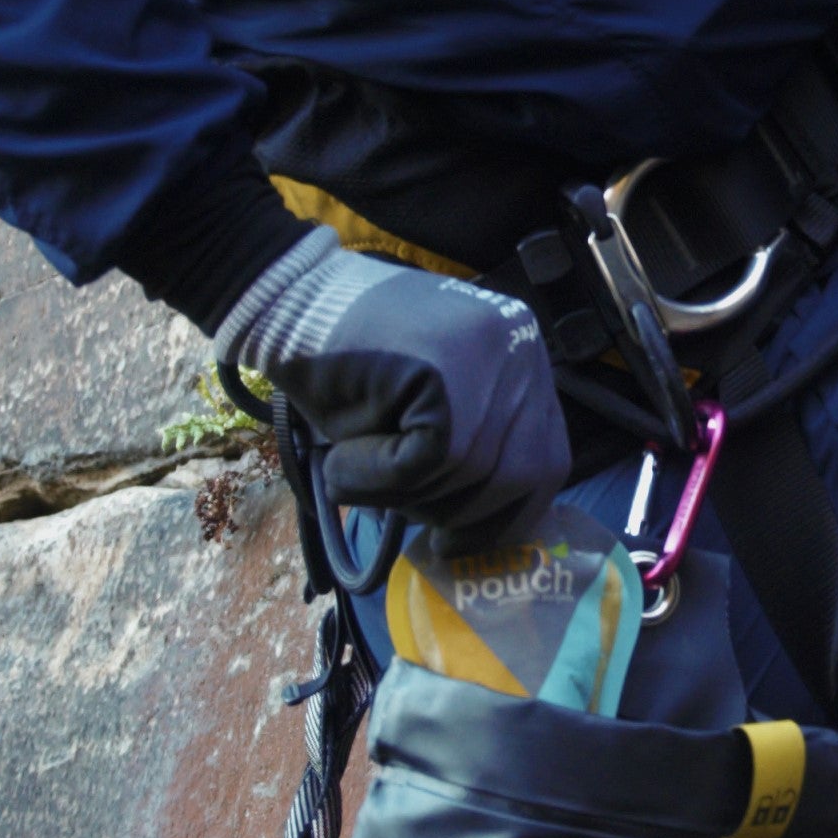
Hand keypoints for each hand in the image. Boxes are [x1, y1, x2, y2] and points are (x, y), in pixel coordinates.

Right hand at [221, 229, 568, 543]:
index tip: (469, 538)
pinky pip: (427, 460)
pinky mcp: (443, 371)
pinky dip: (378, 479)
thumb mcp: (428, 405)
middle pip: (526, 473)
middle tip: (416, 525)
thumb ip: (469, 445)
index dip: (513, 511)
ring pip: (471, 473)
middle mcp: (519, 350)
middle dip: (469, 518)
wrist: (288, 299)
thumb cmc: (346, 359)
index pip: (549, 457)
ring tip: (353, 471)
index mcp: (523, 356)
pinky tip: (342, 462)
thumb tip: (480, 532)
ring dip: (406, 497)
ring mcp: (487, 356)